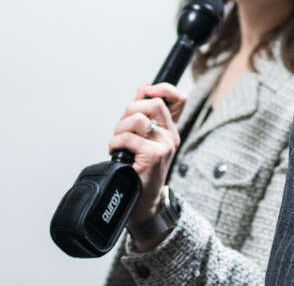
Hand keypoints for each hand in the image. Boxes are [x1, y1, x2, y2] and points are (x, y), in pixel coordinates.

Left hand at [107, 83, 186, 225]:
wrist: (143, 205)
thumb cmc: (140, 173)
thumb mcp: (144, 141)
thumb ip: (143, 115)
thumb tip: (142, 88)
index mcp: (170, 130)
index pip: (179, 99)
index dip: (163, 88)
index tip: (146, 92)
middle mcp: (171, 136)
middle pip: (154, 103)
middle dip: (130, 110)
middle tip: (122, 127)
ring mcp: (165, 146)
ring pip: (139, 119)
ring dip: (119, 129)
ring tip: (117, 142)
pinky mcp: (154, 156)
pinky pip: (129, 138)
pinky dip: (115, 143)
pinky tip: (115, 153)